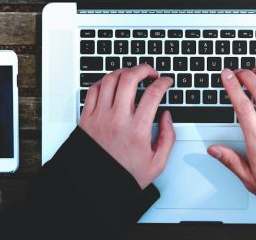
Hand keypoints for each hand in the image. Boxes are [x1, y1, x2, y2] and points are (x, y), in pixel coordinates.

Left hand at [79, 64, 174, 188]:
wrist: (96, 187)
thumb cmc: (124, 175)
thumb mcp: (157, 163)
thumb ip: (168, 137)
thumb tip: (167, 116)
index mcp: (137, 130)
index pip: (153, 94)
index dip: (163, 82)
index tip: (166, 82)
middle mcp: (117, 119)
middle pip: (129, 78)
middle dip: (144, 69)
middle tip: (150, 72)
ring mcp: (100, 116)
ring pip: (111, 80)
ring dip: (124, 72)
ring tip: (132, 75)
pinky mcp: (87, 118)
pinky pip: (94, 89)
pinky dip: (104, 81)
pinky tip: (112, 84)